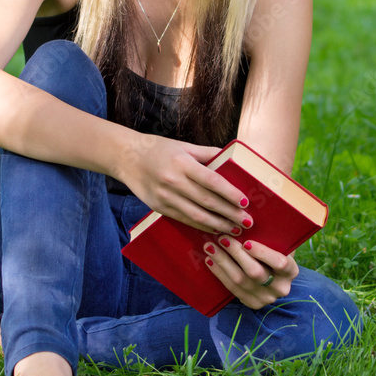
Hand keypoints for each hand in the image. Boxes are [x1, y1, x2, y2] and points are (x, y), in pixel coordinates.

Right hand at [119, 134, 252, 234]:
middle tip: (248, 221)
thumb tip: (232, 160)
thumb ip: (208, 153)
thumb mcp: (184, 145)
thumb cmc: (159, 149)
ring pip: (196, 215)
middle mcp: (173, 181)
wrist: (127, 158)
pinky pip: (184, 220)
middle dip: (230, 213)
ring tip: (235, 229)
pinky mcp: (159, 208)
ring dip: (218, 224)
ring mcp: (165, 197)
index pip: (212, 181)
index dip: (230, 193)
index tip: (245, 202)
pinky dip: (201, 226)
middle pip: (207, 201)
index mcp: (182, 163)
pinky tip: (215, 229)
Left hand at [202, 236, 298, 309]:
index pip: (280, 263)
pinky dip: (219, 273)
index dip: (263, 253)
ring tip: (210, 246)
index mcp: (291, 271)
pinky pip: (232, 289)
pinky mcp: (251, 303)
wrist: (273, 275)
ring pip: (240, 281)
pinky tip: (210, 261)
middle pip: (255, 272)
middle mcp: (280, 287)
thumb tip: (257, 211)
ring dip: (223, 262)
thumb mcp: (278, 242)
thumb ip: (273, 232)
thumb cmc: (273, 249)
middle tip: (222, 238)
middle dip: (236, 254)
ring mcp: (265, 298)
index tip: (246, 242)